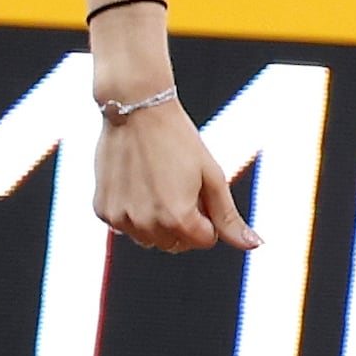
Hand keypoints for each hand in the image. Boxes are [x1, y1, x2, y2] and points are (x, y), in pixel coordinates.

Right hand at [97, 99, 253, 254]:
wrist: (135, 111)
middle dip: (183, 223)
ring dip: (158, 222)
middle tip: (178, 187)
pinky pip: (125, 226)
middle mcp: (146, 225)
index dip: (207, 216)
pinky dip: (134, 213)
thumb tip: (253, 245)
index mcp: (179, 220)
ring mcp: (120, 219)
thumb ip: (229, 217)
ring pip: (150, 239)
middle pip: (177, 244)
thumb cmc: (178, 140)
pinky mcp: (102, 210)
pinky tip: (137, 185)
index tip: (198, 191)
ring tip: (158, 185)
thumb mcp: (212, 178)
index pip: (205, 240)